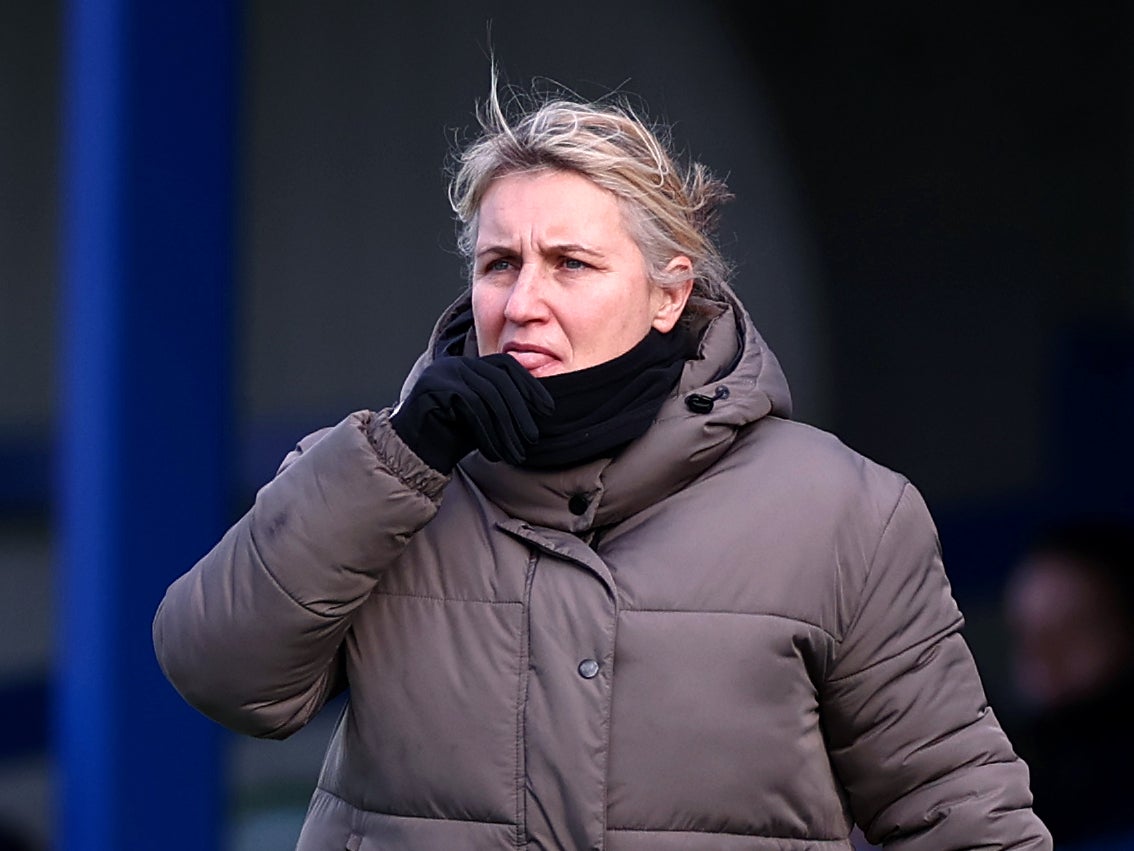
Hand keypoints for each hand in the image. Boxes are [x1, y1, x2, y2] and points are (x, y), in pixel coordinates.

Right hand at [391, 354, 553, 473]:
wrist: (412, 454)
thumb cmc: (450, 437)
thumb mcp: (485, 419)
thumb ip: (505, 408)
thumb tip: (541, 409)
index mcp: (469, 366)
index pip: (506, 366)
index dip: (530, 386)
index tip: (548, 409)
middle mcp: (455, 364)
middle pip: (499, 381)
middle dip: (520, 413)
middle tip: (532, 438)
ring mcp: (442, 373)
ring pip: (487, 396)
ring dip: (506, 430)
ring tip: (516, 453)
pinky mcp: (434, 388)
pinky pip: (471, 407)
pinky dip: (487, 433)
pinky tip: (494, 452)